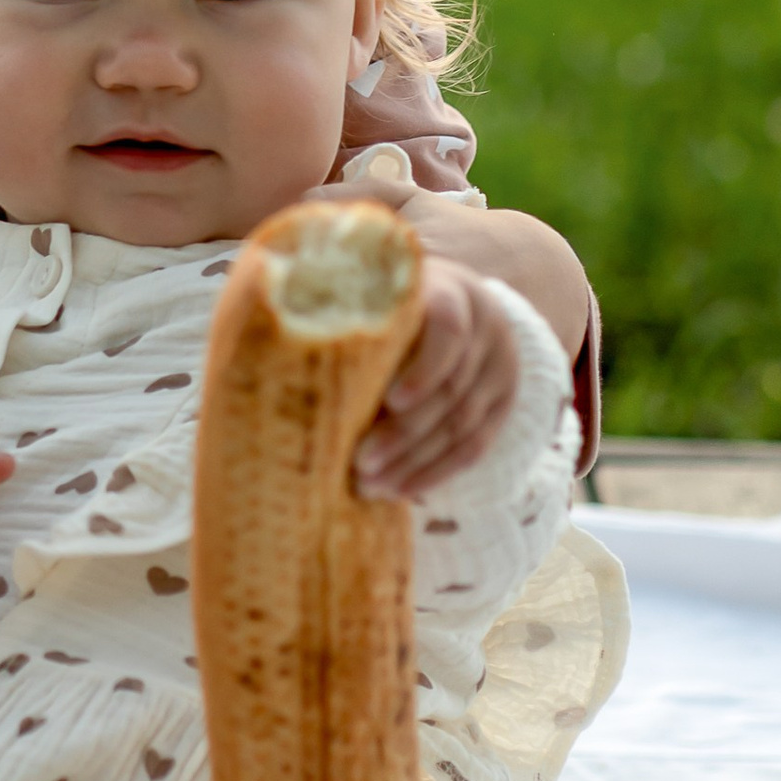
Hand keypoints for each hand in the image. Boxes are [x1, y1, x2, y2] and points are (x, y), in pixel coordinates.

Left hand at [353, 259, 520, 497]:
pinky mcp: (502, 404)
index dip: (423, 369)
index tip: (389, 401)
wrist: (456, 299)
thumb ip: (343, 307)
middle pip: (452, 389)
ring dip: (415, 462)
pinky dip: (435, 473)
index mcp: (452, 291)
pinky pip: (475, 447)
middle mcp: (487, 328)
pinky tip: (401, 490)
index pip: (449, 329)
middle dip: (405, 433)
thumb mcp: (376, 291)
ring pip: (462, 425)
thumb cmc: (390, 298)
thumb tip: (278, 341)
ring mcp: (500, 369)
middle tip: (361, 463)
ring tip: (371, 486)